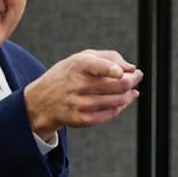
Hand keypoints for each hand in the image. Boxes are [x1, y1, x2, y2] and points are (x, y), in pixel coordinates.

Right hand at [22, 49, 141, 139]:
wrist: (42, 101)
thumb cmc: (67, 76)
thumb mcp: (81, 58)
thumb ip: (109, 57)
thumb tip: (131, 68)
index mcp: (78, 66)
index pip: (97, 67)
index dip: (112, 69)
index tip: (121, 72)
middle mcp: (78, 85)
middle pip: (119, 84)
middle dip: (133, 80)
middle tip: (135, 77)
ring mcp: (80, 104)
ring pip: (119, 100)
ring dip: (129, 94)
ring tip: (130, 90)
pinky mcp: (82, 119)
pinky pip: (111, 113)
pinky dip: (120, 106)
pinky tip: (122, 101)